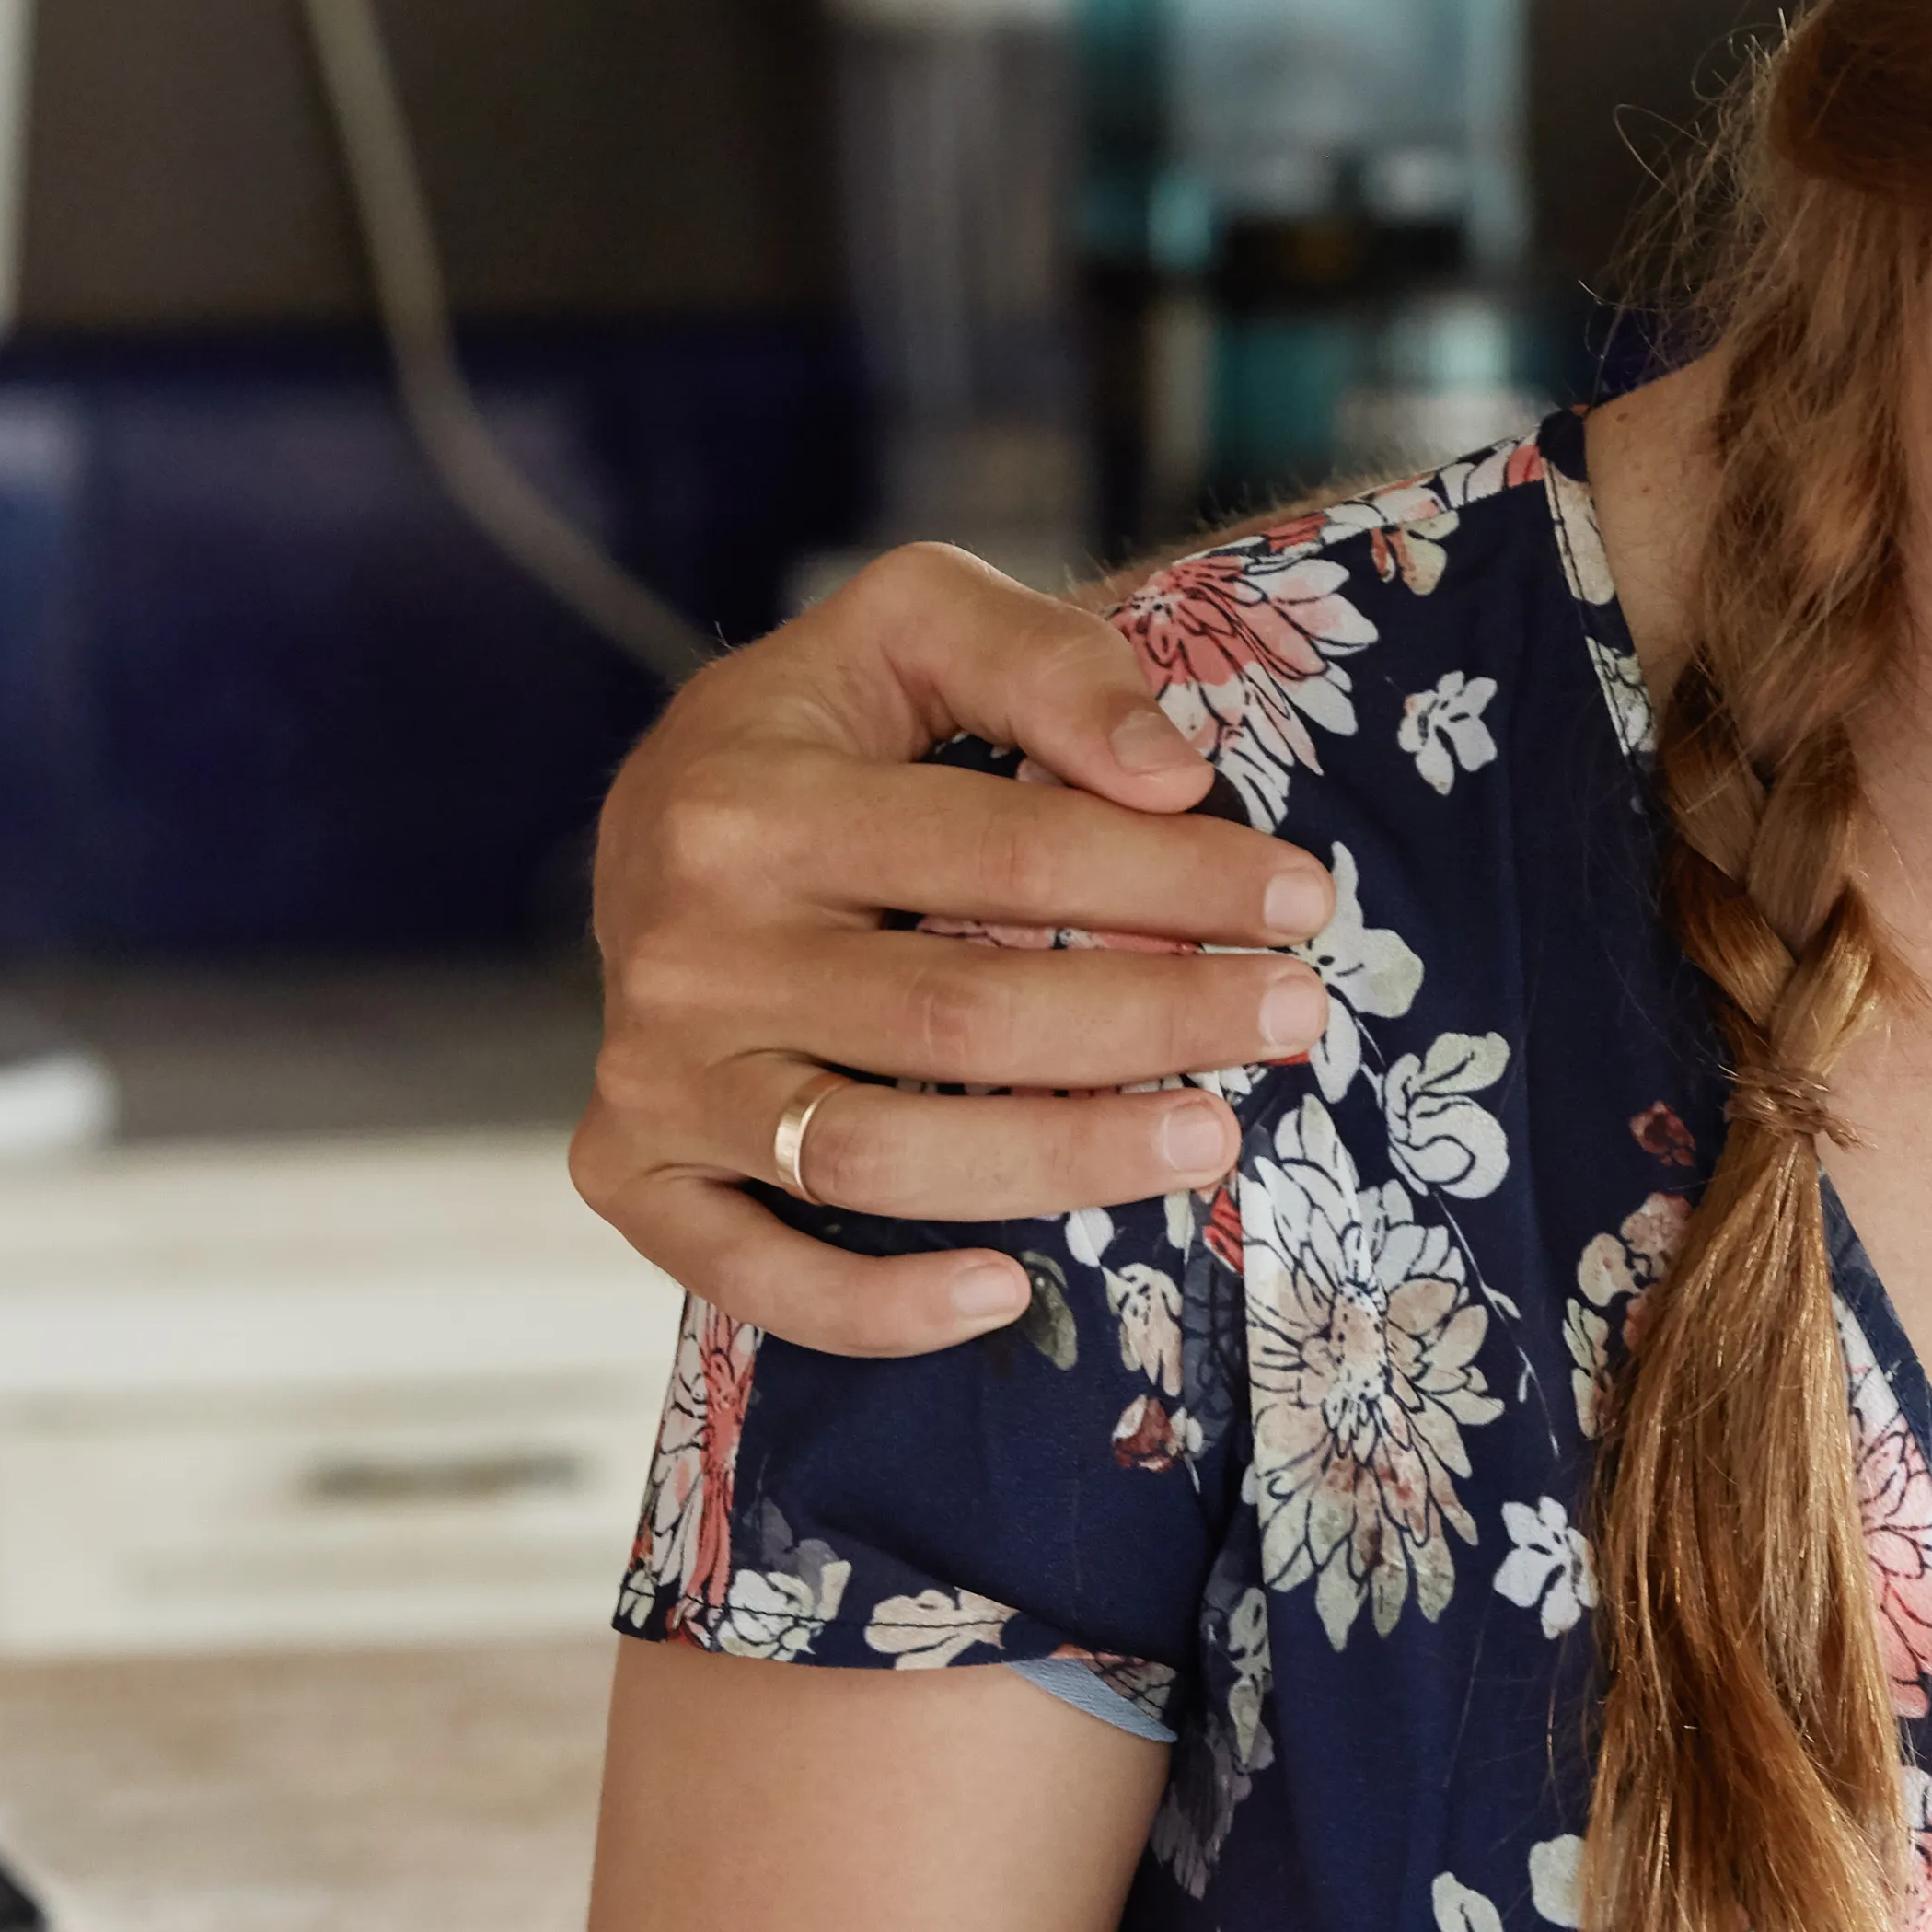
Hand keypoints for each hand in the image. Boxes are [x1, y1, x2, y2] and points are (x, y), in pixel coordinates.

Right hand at [569, 544, 1334, 1353]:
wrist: (654, 817)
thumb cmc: (817, 727)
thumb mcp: (911, 622)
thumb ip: (1041, 662)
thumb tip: (1173, 773)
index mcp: (748, 802)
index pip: (1007, 855)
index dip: (1174, 882)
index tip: (1301, 900)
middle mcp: (685, 948)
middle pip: (962, 1014)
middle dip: (1155, 1020)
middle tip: (1290, 1019)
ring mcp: (653, 1073)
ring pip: (880, 1158)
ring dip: (1064, 1161)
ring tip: (1210, 1142)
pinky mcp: (631, 1168)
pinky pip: (752, 1275)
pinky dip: (876, 1308)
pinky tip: (1009, 1292)